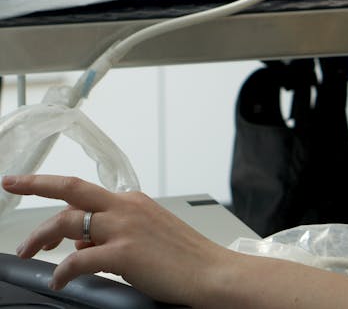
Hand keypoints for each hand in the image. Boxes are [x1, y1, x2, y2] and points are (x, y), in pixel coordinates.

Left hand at [2, 175, 231, 305]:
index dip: (50, 186)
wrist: (212, 272)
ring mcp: (125, 228)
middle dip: (35, 187)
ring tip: (28, 253)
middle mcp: (127, 208)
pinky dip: (62, 271)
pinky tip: (59, 280)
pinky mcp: (124, 253)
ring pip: (68, 223)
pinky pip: (78, 260)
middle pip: (71, 191)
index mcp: (134, 201)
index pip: (84, 192)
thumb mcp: (149, 235)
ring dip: (40, 238)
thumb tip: (83, 242)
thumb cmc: (186, 257)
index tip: (24, 184)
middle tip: (11, 192)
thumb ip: (114, 234)